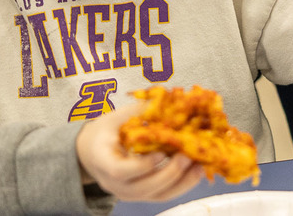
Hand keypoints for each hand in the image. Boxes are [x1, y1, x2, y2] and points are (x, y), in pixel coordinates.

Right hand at [75, 103, 203, 201]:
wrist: (93, 152)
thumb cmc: (107, 131)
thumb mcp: (117, 117)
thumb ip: (140, 110)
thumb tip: (168, 97)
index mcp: (103, 161)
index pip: (120, 171)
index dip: (141, 166)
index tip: (160, 153)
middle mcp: (114, 184)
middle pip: (142, 188)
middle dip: (168, 174)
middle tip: (187, 156)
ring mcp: (129, 193)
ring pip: (157, 195)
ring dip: (181, 182)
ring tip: (200, 165)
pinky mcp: (143, 195)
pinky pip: (164, 195)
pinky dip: (183, 184)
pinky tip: (197, 170)